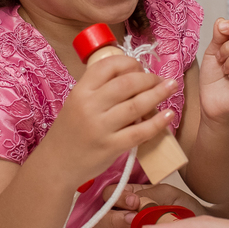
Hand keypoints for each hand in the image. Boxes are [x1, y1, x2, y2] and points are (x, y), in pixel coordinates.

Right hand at [46, 55, 176, 186]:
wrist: (57, 164)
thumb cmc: (71, 132)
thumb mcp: (77, 103)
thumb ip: (99, 90)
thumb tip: (134, 78)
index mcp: (81, 91)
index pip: (108, 66)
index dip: (129, 63)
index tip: (140, 68)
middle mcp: (89, 106)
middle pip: (127, 84)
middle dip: (149, 78)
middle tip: (160, 79)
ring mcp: (100, 127)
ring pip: (135, 105)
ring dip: (158, 94)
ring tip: (171, 87)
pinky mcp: (110, 147)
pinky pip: (139, 132)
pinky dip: (157, 122)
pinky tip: (168, 115)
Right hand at [94, 184, 204, 227]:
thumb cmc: (185, 210)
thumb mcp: (170, 195)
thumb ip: (149, 194)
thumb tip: (132, 200)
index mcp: (129, 197)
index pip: (107, 195)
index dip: (115, 199)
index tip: (133, 202)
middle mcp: (122, 217)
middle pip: (100, 221)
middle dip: (115, 221)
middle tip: (133, 220)